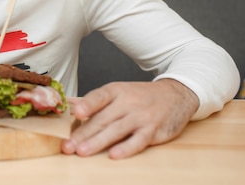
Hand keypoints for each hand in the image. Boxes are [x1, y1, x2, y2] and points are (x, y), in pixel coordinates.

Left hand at [61, 79, 198, 158]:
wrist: (176, 95)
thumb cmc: (142, 96)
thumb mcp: (120, 91)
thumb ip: (97, 101)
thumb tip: (70, 105)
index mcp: (117, 90)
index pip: (99, 96)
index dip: (87, 104)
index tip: (75, 113)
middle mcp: (128, 102)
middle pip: (103, 118)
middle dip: (83, 133)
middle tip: (68, 145)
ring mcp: (141, 116)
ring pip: (117, 130)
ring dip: (98, 142)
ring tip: (82, 151)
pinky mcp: (153, 130)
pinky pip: (138, 141)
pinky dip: (126, 148)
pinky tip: (113, 154)